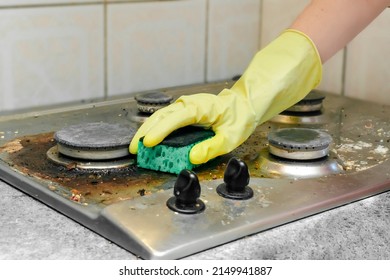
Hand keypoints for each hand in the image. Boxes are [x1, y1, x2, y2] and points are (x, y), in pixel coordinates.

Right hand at [130, 29, 321, 163]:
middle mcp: (189, 104)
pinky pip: (164, 119)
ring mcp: (185, 107)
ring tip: (136, 146)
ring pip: (159, 116)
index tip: (148, 143)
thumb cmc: (239, 118)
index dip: (160, 130)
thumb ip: (212, 147)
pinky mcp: (183, 112)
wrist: (243, 105)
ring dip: (146, 130)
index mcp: (201, 108)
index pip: (176, 118)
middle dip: (145, 132)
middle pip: (161, 116)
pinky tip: (147, 139)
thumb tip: (192, 158)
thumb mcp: (231, 136)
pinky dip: (154, 128)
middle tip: (134, 148)